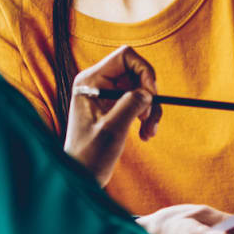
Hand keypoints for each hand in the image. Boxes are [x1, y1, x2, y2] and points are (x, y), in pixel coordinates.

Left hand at [65, 45, 161, 185]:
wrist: (80, 177)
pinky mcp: (113, 107)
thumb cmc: (89, 155)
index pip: (125, 57)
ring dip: (151, 109)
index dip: (144, 70)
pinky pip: (138, 101)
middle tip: (151, 119)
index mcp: (89, 81)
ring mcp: (105, 94)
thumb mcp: (112, 129)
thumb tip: (148, 92)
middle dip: (150, 95)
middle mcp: (97, 82)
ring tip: (149, 132)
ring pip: (141, 88)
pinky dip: (146, 116)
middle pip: (136, 72)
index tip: (152, 94)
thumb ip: (131, 104)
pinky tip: (145, 135)